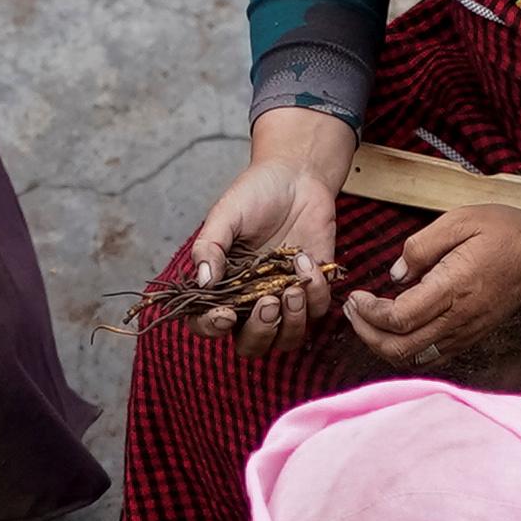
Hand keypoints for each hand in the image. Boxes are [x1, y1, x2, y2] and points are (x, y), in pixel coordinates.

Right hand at [189, 115, 350, 349]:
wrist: (297, 175)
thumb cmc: (255, 193)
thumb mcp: (225, 215)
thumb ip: (210, 247)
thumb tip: (201, 282)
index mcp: (222, 287)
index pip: (207, 324)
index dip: (213, 328)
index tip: (226, 314)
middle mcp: (252, 300)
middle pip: (251, 345)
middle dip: (261, 332)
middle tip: (268, 302)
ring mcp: (284, 298)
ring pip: (288, 338)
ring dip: (293, 321)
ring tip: (293, 287)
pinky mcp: (314, 288)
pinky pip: (318, 311)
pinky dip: (315, 292)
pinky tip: (305, 261)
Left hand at [348, 206, 520, 371]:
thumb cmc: (502, 232)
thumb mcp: (459, 220)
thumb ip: (420, 246)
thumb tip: (395, 275)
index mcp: (451, 289)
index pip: (398, 318)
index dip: (368, 314)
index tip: (357, 296)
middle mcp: (457, 320)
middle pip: (399, 349)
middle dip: (366, 334)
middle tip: (353, 311)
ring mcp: (464, 333)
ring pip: (412, 359)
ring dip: (383, 345)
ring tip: (368, 320)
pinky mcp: (470, 338)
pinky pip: (430, 357)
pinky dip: (404, 349)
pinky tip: (396, 327)